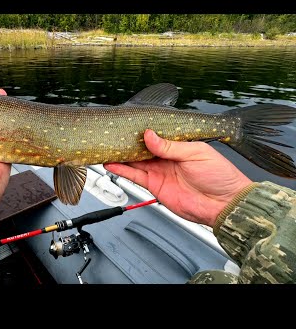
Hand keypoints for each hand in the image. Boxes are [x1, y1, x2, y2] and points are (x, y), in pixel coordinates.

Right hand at [104, 129, 252, 226]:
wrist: (223, 205)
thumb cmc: (220, 176)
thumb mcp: (196, 153)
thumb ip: (170, 146)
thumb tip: (150, 135)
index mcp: (179, 146)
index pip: (157, 136)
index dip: (143, 131)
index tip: (130, 125)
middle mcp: (167, 158)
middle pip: (142, 148)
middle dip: (128, 142)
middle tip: (114, 135)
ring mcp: (160, 172)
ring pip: (135, 161)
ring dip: (121, 156)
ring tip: (107, 148)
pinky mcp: (155, 186)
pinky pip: (135, 176)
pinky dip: (122, 170)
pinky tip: (112, 164)